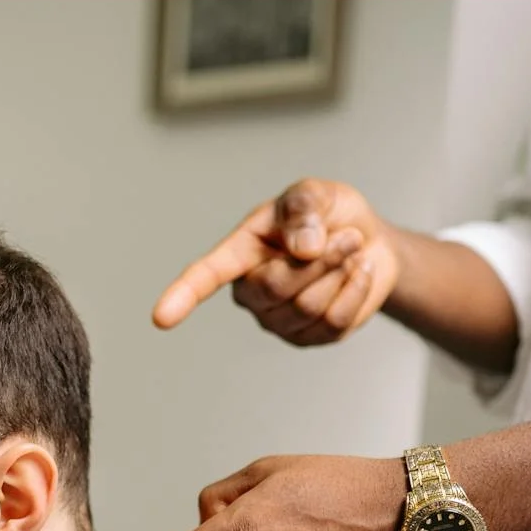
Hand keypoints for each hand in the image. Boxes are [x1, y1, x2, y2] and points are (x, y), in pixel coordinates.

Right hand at [152, 178, 400, 346]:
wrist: (369, 243)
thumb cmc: (330, 216)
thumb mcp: (317, 193)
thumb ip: (304, 208)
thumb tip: (302, 247)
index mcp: (240, 253)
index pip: (207, 275)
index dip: (184, 294)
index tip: (161, 317)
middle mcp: (251, 292)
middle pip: (276, 288)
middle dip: (320, 260)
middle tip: (348, 235)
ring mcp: (278, 320)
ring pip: (308, 306)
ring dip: (341, 272)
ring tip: (353, 249)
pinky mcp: (310, 338)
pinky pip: (334, 323)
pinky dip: (356, 291)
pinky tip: (359, 272)